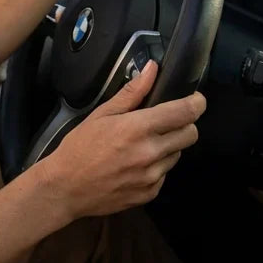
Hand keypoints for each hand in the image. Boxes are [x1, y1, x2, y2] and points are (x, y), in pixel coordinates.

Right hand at [36, 60, 205, 220]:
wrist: (66, 188)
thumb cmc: (79, 147)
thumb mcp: (101, 114)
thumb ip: (131, 93)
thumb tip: (152, 69)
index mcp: (137, 128)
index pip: (184, 113)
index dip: (196, 103)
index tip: (195, 99)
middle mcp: (150, 153)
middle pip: (191, 134)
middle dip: (184, 124)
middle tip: (166, 121)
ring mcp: (152, 177)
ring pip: (178, 154)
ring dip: (168, 146)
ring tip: (142, 145)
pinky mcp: (151, 193)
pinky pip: (165, 174)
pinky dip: (156, 166)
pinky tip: (134, 164)